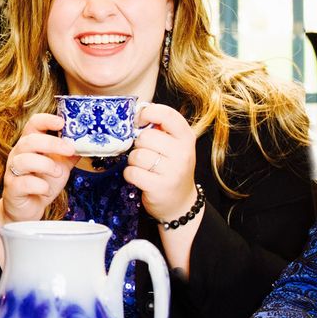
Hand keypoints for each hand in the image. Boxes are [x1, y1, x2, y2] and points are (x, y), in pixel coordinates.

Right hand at [0, 112, 78, 223]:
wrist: (28, 208)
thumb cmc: (42, 182)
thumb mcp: (60, 166)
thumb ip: (70, 154)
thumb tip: (87, 143)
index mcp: (29, 144)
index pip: (33, 124)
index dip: (46, 120)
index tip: (62, 123)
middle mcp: (18, 155)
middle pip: (30, 141)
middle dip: (52, 143)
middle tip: (69, 150)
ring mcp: (13, 172)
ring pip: (23, 161)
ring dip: (45, 164)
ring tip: (58, 172)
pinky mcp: (13, 189)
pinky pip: (22, 183)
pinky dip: (38, 185)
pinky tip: (46, 189)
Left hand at [125, 103, 199, 223]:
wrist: (180, 204)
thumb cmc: (172, 170)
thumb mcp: (175, 147)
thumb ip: (161, 130)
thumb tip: (138, 112)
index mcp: (186, 138)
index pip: (167, 115)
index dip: (148, 113)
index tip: (139, 120)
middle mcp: (183, 153)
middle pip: (145, 136)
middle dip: (138, 145)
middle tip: (146, 154)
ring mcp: (173, 171)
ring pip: (137, 155)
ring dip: (133, 161)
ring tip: (144, 167)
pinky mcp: (159, 187)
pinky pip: (132, 172)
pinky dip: (130, 174)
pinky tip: (139, 178)